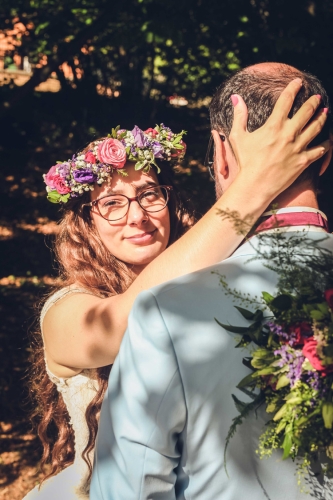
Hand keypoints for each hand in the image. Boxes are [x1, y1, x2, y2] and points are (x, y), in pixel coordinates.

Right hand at [229, 78, 330, 199]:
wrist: (255, 185)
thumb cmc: (245, 162)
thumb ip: (239, 116)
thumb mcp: (238, 137)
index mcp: (274, 126)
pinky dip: (326, 143)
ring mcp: (298, 147)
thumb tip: (236, 98)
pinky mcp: (304, 161)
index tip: (298, 82)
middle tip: (316, 97)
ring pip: (316, 127)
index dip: (293, 88)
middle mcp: (289, 134)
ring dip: (322, 117)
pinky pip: (321, 149)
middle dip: (313, 101)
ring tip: (325, 111)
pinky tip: (328, 139)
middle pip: (307, 111)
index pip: (286, 100)